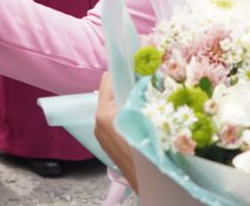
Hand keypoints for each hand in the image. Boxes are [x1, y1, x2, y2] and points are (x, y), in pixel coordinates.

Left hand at [95, 72, 139, 190]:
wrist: (150, 186)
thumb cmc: (150, 154)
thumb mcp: (150, 118)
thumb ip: (144, 95)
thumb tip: (148, 75)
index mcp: (105, 114)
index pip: (109, 79)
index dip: (124, 69)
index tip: (140, 62)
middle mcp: (99, 122)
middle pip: (112, 91)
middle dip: (128, 83)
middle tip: (149, 79)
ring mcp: (102, 133)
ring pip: (115, 104)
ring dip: (130, 97)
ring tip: (149, 95)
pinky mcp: (109, 142)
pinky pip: (116, 117)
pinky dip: (128, 111)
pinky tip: (145, 114)